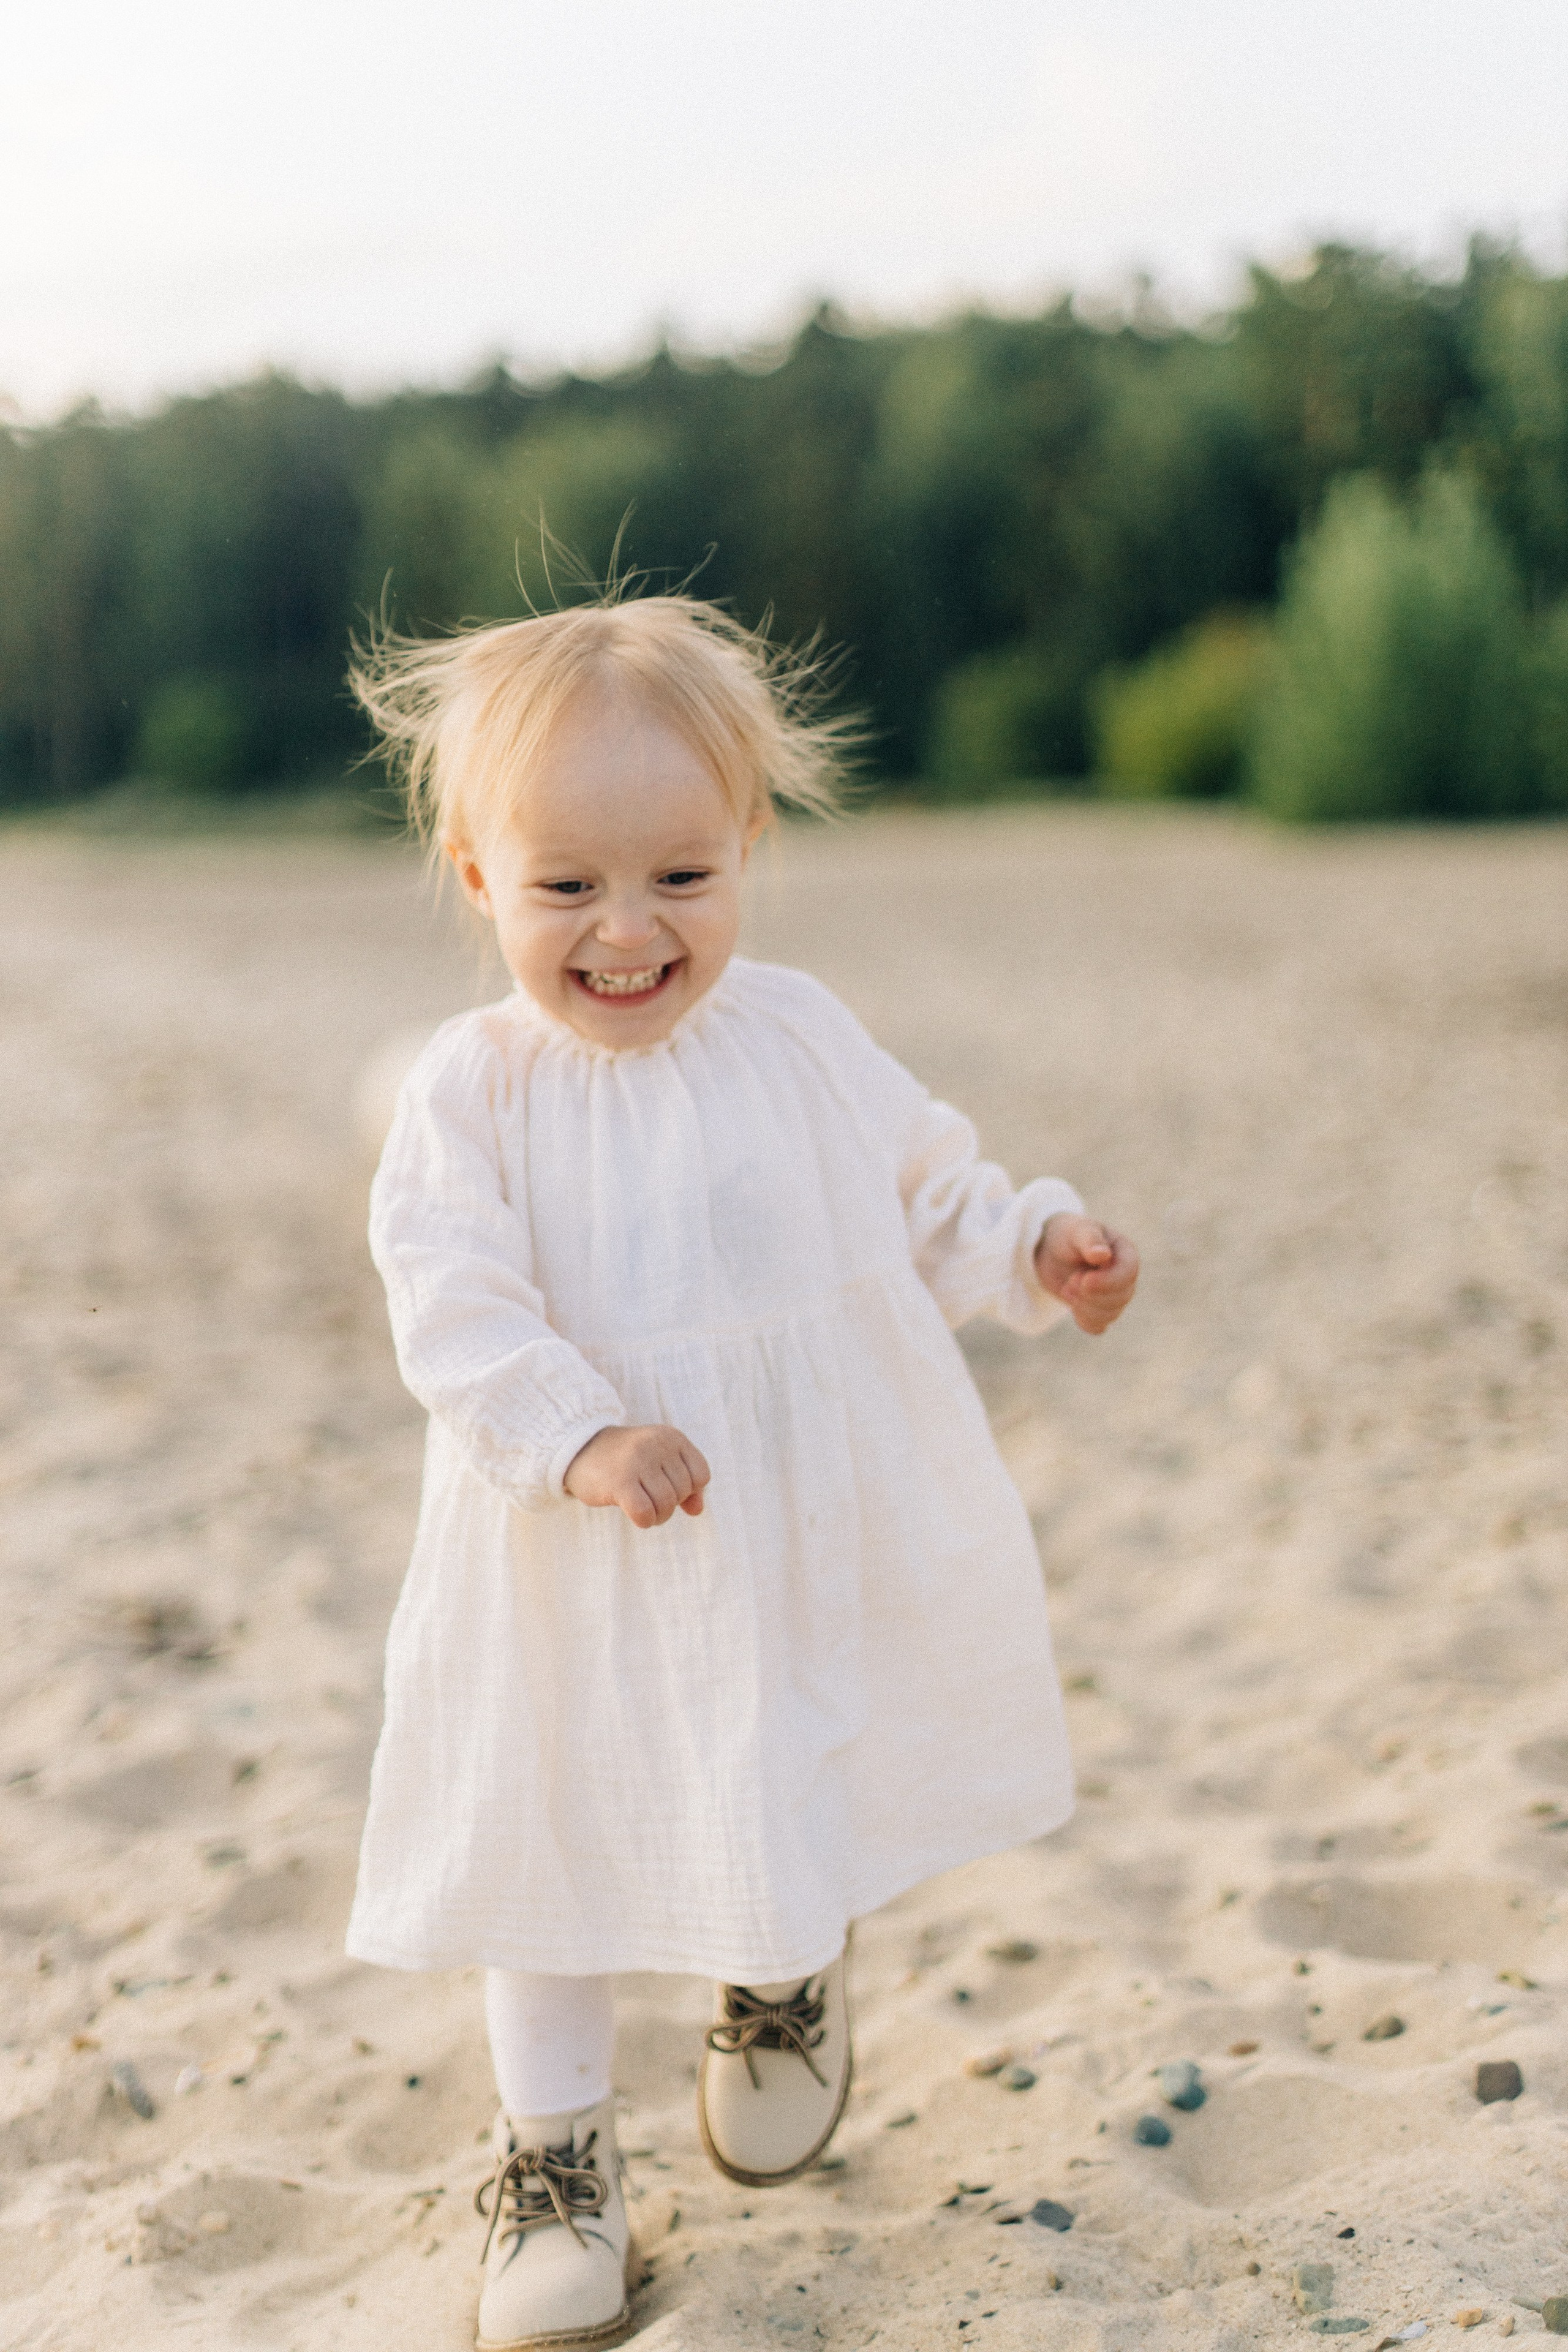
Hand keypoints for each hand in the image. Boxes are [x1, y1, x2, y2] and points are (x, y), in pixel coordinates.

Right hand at [563, 1424, 710, 1528]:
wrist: (578, 1449)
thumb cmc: (625, 1460)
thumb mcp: (659, 1462)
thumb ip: (684, 1483)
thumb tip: (697, 1510)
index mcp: (671, 1437)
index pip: (701, 1475)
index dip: (688, 1491)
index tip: (666, 1488)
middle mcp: (657, 1445)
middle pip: (682, 1492)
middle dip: (669, 1505)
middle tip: (649, 1499)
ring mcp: (638, 1462)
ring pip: (666, 1505)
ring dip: (657, 1516)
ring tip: (642, 1507)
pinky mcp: (620, 1481)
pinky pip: (646, 1514)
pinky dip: (644, 1521)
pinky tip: (633, 1513)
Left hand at [1034, 1212, 1138, 1334]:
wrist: (1051, 1251)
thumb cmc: (1067, 1235)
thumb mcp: (1076, 1231)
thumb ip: (1090, 1240)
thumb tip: (1103, 1255)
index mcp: (1125, 1253)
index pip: (1129, 1273)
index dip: (1107, 1282)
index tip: (1084, 1280)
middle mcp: (1124, 1277)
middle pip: (1121, 1297)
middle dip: (1091, 1295)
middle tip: (1070, 1281)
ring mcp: (1114, 1295)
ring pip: (1111, 1315)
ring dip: (1084, 1307)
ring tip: (1067, 1289)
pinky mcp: (1099, 1310)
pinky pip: (1099, 1326)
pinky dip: (1084, 1320)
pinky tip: (1073, 1305)